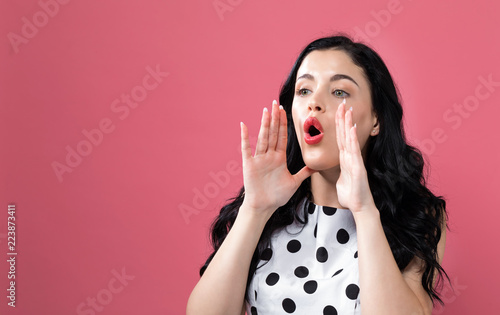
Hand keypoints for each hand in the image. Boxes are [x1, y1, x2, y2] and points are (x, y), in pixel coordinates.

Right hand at [240, 100, 314, 218]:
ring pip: (263, 138)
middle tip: (275, 103)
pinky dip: (245, 137)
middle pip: (273, 133)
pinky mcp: (250, 165)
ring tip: (266, 110)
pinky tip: (244, 125)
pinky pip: (247, 149)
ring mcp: (259, 159)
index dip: (283, 124)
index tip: (284, 111)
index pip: (282, 137)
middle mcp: (269, 155)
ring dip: (265, 124)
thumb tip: (317, 166)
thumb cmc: (277, 196)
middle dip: (275, 118)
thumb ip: (304, 172)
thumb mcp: (294, 182)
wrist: (264, 207)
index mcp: (279, 158)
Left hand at [335, 101, 376, 213]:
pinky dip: (353, 139)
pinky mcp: (358, 167)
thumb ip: (340, 173)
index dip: (339, 125)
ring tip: (347, 110)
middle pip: (346, 135)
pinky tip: (352, 128)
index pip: (341, 138)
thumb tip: (338, 171)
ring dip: (348, 124)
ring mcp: (355, 161)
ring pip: (350, 139)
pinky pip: (354, 151)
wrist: (359, 206)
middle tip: (342, 103)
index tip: (337, 112)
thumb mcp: (341, 180)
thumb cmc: (351, 195)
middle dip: (343, 119)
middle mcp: (351, 157)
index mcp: (346, 159)